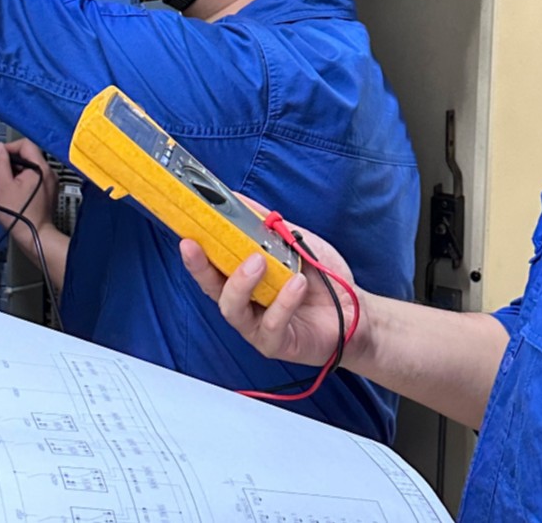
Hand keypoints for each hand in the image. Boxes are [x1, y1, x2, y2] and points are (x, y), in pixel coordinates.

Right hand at [0, 140, 56, 243]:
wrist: (34, 235)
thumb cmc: (21, 215)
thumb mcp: (3, 185)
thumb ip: (0, 163)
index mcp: (40, 167)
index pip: (24, 144)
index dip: (7, 148)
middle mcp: (48, 172)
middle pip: (25, 156)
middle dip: (6, 162)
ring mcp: (49, 183)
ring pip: (27, 168)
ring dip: (11, 172)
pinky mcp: (47, 192)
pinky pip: (32, 179)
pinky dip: (19, 181)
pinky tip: (9, 191)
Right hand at [180, 198, 368, 369]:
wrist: (356, 309)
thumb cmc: (321, 277)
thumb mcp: (294, 241)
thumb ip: (267, 225)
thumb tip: (238, 199)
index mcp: (243, 278)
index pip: (210, 264)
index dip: (194, 250)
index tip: (184, 231)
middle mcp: (245, 303)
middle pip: (211, 288)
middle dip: (199, 267)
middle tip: (195, 245)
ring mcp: (257, 326)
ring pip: (232, 309)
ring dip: (241, 282)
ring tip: (258, 261)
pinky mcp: (277, 343)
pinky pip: (272, 323)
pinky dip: (283, 301)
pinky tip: (297, 284)